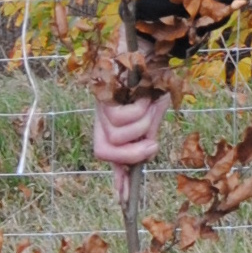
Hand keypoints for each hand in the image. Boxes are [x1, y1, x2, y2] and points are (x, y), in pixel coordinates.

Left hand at [94, 91, 170, 206]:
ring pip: (118, 135)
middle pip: (104, 152)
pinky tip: (142, 96)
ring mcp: (100, 107)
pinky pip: (121, 118)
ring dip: (141, 125)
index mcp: (113, 128)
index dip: (118, 179)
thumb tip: (144, 160)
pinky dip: (138, 111)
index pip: (111, 158)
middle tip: (151, 145)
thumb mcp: (151, 117)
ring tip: (148, 106)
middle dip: (130, 154)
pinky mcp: (102, 94)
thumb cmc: (151, 84)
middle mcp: (102, 120)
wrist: (150, 51)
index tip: (124, 201)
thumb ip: (146, 138)